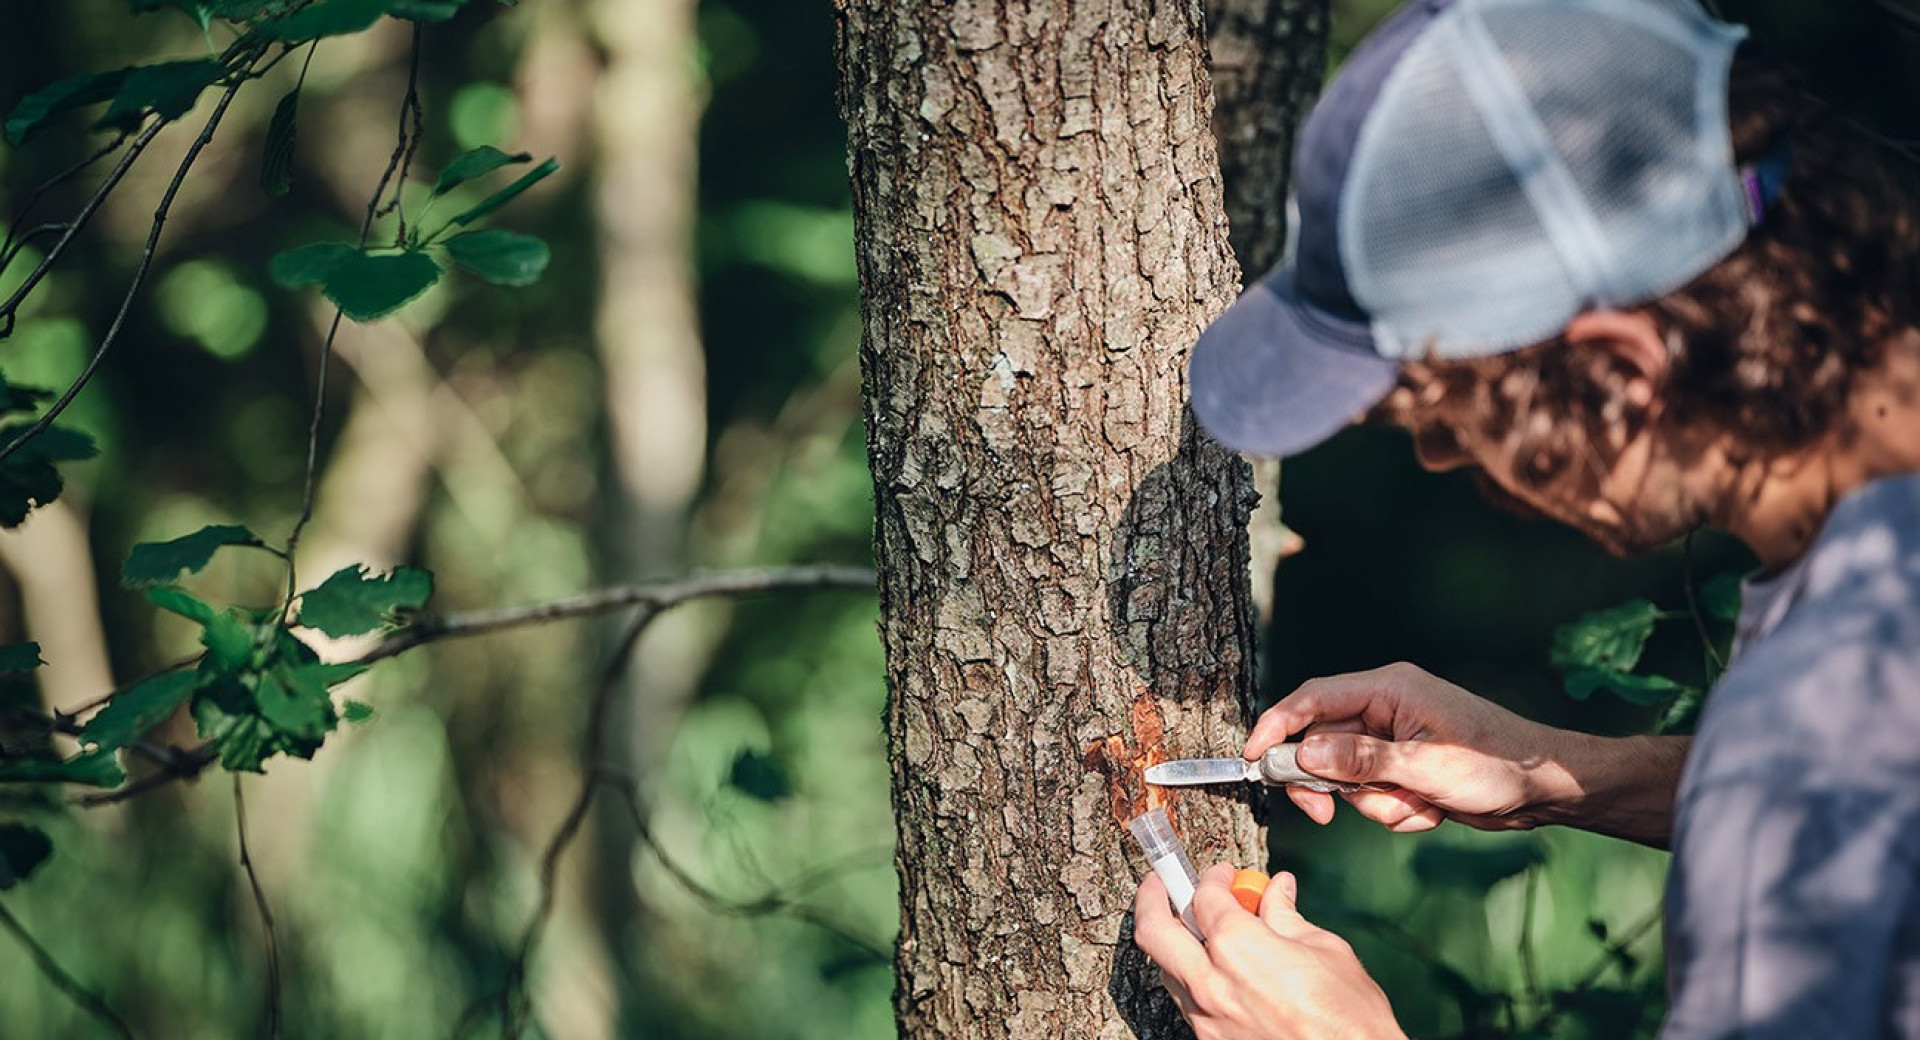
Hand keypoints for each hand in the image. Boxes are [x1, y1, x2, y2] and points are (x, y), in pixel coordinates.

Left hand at [1134, 863, 1405, 1039]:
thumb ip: (1288, 916)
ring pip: (1166, 969)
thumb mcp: (1325, 951)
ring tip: (1188, 928)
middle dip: (1151, 898)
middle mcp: (1212, 983)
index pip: (1205, 898)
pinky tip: (1212, 970)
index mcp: (1240, 948)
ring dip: (1171, 942)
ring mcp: (1207, 1019)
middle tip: (1159, 883)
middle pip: (1154, 930)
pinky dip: (1191, 977)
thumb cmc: (1350, 1017)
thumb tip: (1278, 889)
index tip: (1223, 874)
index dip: (1213, 878)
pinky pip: (1186, 1002)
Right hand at [1247, 662, 1579, 833]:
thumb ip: (1361, 761)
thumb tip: (1305, 756)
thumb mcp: (1424, 766)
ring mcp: (1393, 739)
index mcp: (1388, 689)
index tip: (1251, 759)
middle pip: (1321, 743)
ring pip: (1347, 777)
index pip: (1313, 700)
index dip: (1276, 727)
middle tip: (1326, 814)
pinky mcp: (1402, 766)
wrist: (1546, 788)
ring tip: (1419, 805)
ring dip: (1375, 803)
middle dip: (1328, 784)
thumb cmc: (1495, 764)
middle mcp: (1384, 708)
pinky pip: (1373, 793)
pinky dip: (1395, 810)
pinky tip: (1432, 809)